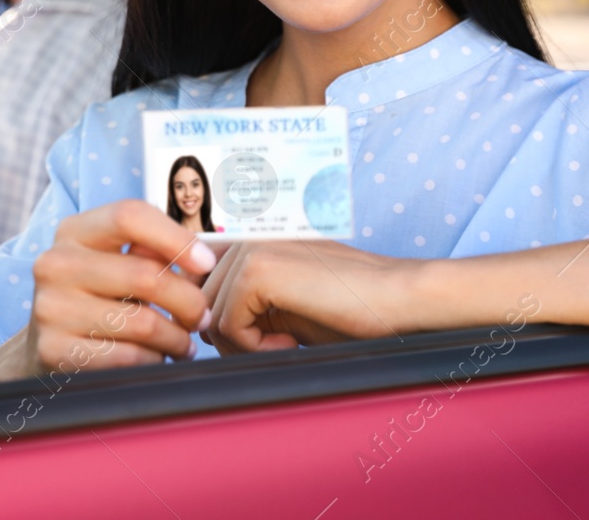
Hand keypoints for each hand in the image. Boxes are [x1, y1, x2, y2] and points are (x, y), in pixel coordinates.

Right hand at [27, 200, 216, 374]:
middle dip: (189, 301)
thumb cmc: (95, 296)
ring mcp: (51, 308)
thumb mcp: (113, 262)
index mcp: (74, 231)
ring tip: (183, 342)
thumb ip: (148, 251)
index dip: (176, 238)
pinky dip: (153, 360)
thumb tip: (199, 257)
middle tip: (202, 316)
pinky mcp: (54, 350)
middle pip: (145, 275)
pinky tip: (157, 358)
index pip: (130, 216)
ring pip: (142, 323)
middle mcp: (56, 264)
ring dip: (176, 337)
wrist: (46, 344)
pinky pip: (127, 357)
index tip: (206, 263)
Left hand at [201, 240, 419, 353]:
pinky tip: (291, 341)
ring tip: (287, 341)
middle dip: (231, 336)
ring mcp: (249, 250)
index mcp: (248, 241)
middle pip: (200, 303)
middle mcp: (243, 238)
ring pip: (209, 315)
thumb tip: (193, 320)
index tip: (252, 337)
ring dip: (244, 344)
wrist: (395, 299)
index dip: (213, 317)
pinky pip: (227, 326)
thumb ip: (238, 300)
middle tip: (278, 343)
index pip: (197, 281)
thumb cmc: (345, 307)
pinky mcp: (257, 271)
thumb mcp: (280, 303)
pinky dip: (256, 348)